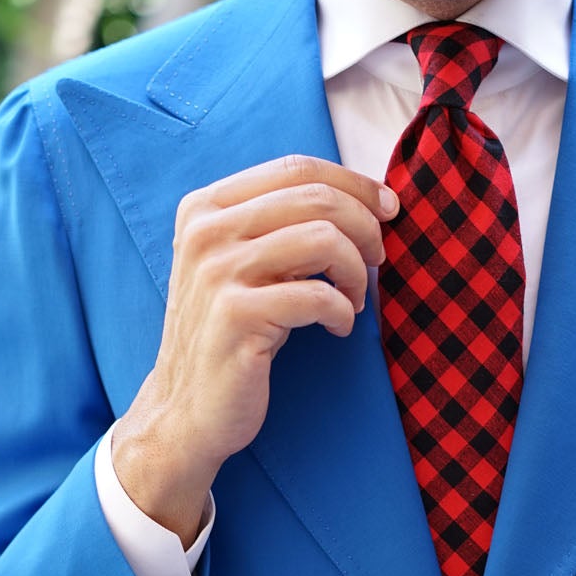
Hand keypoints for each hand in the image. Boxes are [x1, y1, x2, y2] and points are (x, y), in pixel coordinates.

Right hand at [112, 155, 399, 544]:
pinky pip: (317, 295)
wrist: (186, 408)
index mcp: (206, 206)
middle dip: (365, 228)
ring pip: (322, 239)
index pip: (297, 167)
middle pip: (316, 198)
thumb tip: (362, 199)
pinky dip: (343, 312)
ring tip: (355, 300)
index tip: (388, 209)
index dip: (354, 183)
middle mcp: (206, 231)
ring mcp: (217, 271)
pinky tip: (338, 328)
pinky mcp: (236, 315)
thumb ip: (279, 225)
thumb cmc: (230, 334)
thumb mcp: (242, 266)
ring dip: (357, 271)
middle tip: (378, 261)